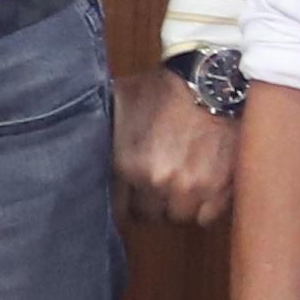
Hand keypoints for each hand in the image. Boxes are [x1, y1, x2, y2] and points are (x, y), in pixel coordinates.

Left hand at [114, 67, 234, 227]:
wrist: (211, 81)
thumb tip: (79, 147)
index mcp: (128, 165)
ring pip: (177, 218)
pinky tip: (201, 188)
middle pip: (149, 216)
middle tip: (157, 187)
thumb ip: (103, 134)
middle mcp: (157, 182)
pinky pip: (206, 218)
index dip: (124, 203)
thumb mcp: (119, 103)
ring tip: (179, 186)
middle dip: (151, 203)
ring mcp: (191, 188)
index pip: (119, 210)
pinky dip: (204, 207)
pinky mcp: (220, 189)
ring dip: (177, 206)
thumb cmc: (163, 90)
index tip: (130, 197)